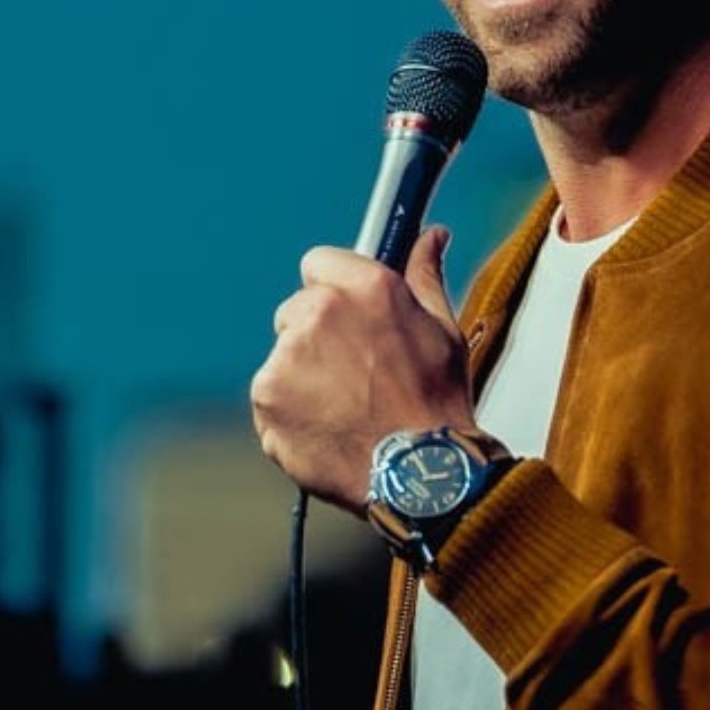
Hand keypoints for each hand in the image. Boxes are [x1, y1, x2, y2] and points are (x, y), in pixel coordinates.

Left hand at [249, 223, 473, 509]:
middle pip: (297, 311)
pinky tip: (328, 427)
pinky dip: (291, 411)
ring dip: (304, 375)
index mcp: (366, 288)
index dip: (334, 290)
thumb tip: (431, 236)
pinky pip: (272, 395)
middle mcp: (319, 313)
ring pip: (284, 356)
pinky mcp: (267, 397)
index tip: (349, 317)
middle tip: (355, 373)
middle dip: (318, 336)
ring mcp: (287, 356)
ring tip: (346, 408)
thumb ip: (424, 274)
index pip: (319, 263)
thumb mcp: (443, 329)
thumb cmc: (436, 403)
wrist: (419, 474)